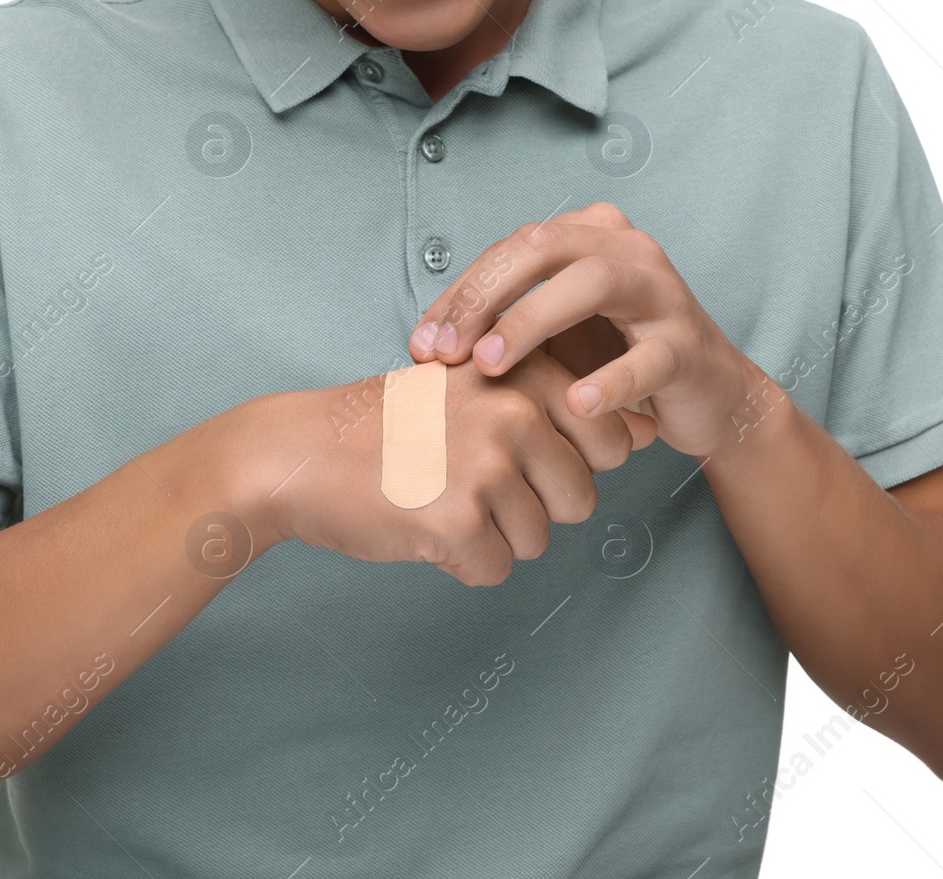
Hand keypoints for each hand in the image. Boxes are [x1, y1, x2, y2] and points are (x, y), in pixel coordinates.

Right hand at [234, 347, 634, 585]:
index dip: (565, 463)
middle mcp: (514, 412)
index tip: (511, 452)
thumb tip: (644, 433)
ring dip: (492, 536)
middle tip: (466, 480)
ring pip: (538, 540)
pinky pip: (494, 570)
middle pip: (580, 499)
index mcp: (526, 372)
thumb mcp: (478, 387)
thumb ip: (556, 403)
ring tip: (436, 496)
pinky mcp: (456, 520)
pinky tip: (419, 523)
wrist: (298, 453)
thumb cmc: (390, 425)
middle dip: (532, 507)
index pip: (612, 442)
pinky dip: (459, 562)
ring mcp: (486, 466)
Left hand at [407, 202, 765, 460]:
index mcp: (590, 235)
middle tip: (448, 350)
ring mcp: (663, 293)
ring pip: (594, 283)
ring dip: (533, 321)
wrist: (706, 396)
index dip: (461, 293)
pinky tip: (577, 402)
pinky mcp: (689, 346)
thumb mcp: (553, 335)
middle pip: (546, 247)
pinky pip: (648, 358)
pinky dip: (611, 380)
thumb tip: (425, 345)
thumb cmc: (616, 357)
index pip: (512, 249)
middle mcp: (628, 250)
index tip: (422, 344)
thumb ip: (500, 326)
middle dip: (487, 296)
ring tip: (492, 364)